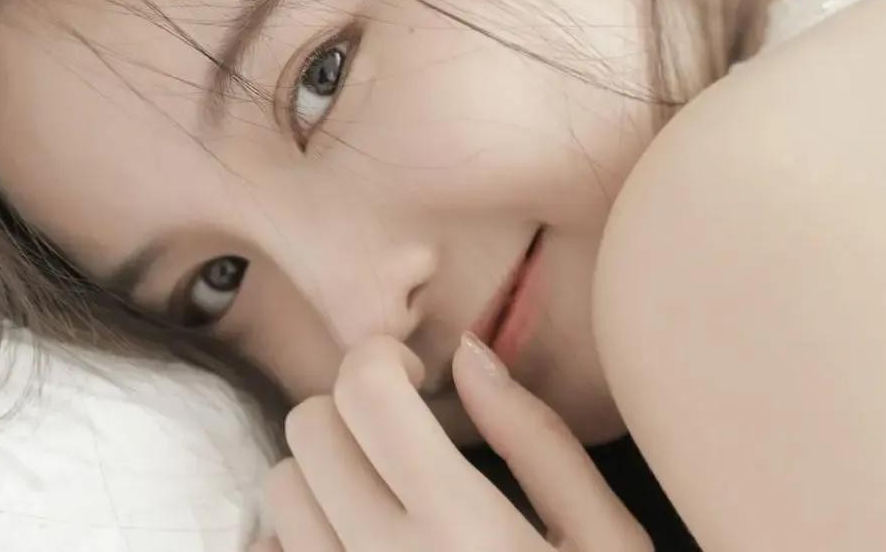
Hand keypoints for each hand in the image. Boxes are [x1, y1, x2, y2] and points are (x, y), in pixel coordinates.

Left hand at [253, 335, 651, 550]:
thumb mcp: (607, 539)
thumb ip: (538, 439)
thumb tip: (467, 353)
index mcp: (461, 524)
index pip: (366, 390)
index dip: (381, 358)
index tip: (413, 376)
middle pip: (308, 427)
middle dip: (349, 410)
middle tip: (400, 434)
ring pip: (278, 488)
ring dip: (322, 472)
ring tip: (382, 493)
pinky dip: (300, 535)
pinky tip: (357, 546)